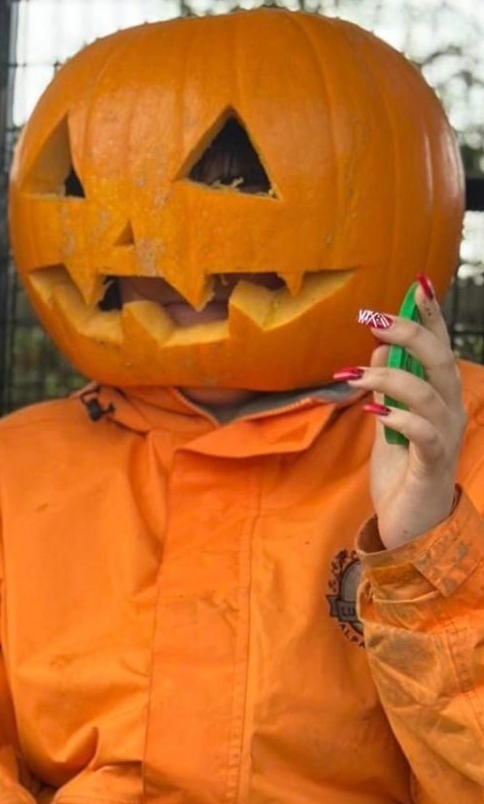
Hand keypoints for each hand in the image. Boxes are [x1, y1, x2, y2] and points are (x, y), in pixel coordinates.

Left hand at [342, 275, 466, 548]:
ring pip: (429, 393)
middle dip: (409, 333)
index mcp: (440, 394)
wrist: (412, 520)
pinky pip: (424, 434)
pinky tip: (374, 411)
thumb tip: (378, 345)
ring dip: (389, 376)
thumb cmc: (402, 465)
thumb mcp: (388, 415)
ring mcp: (445, 436)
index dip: (432, 315)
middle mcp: (450, 410)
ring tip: (352, 373)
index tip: (418, 283)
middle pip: (440, 359)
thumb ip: (388, 382)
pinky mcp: (432, 464)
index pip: (440, 345)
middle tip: (371, 318)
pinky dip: (399, 418)